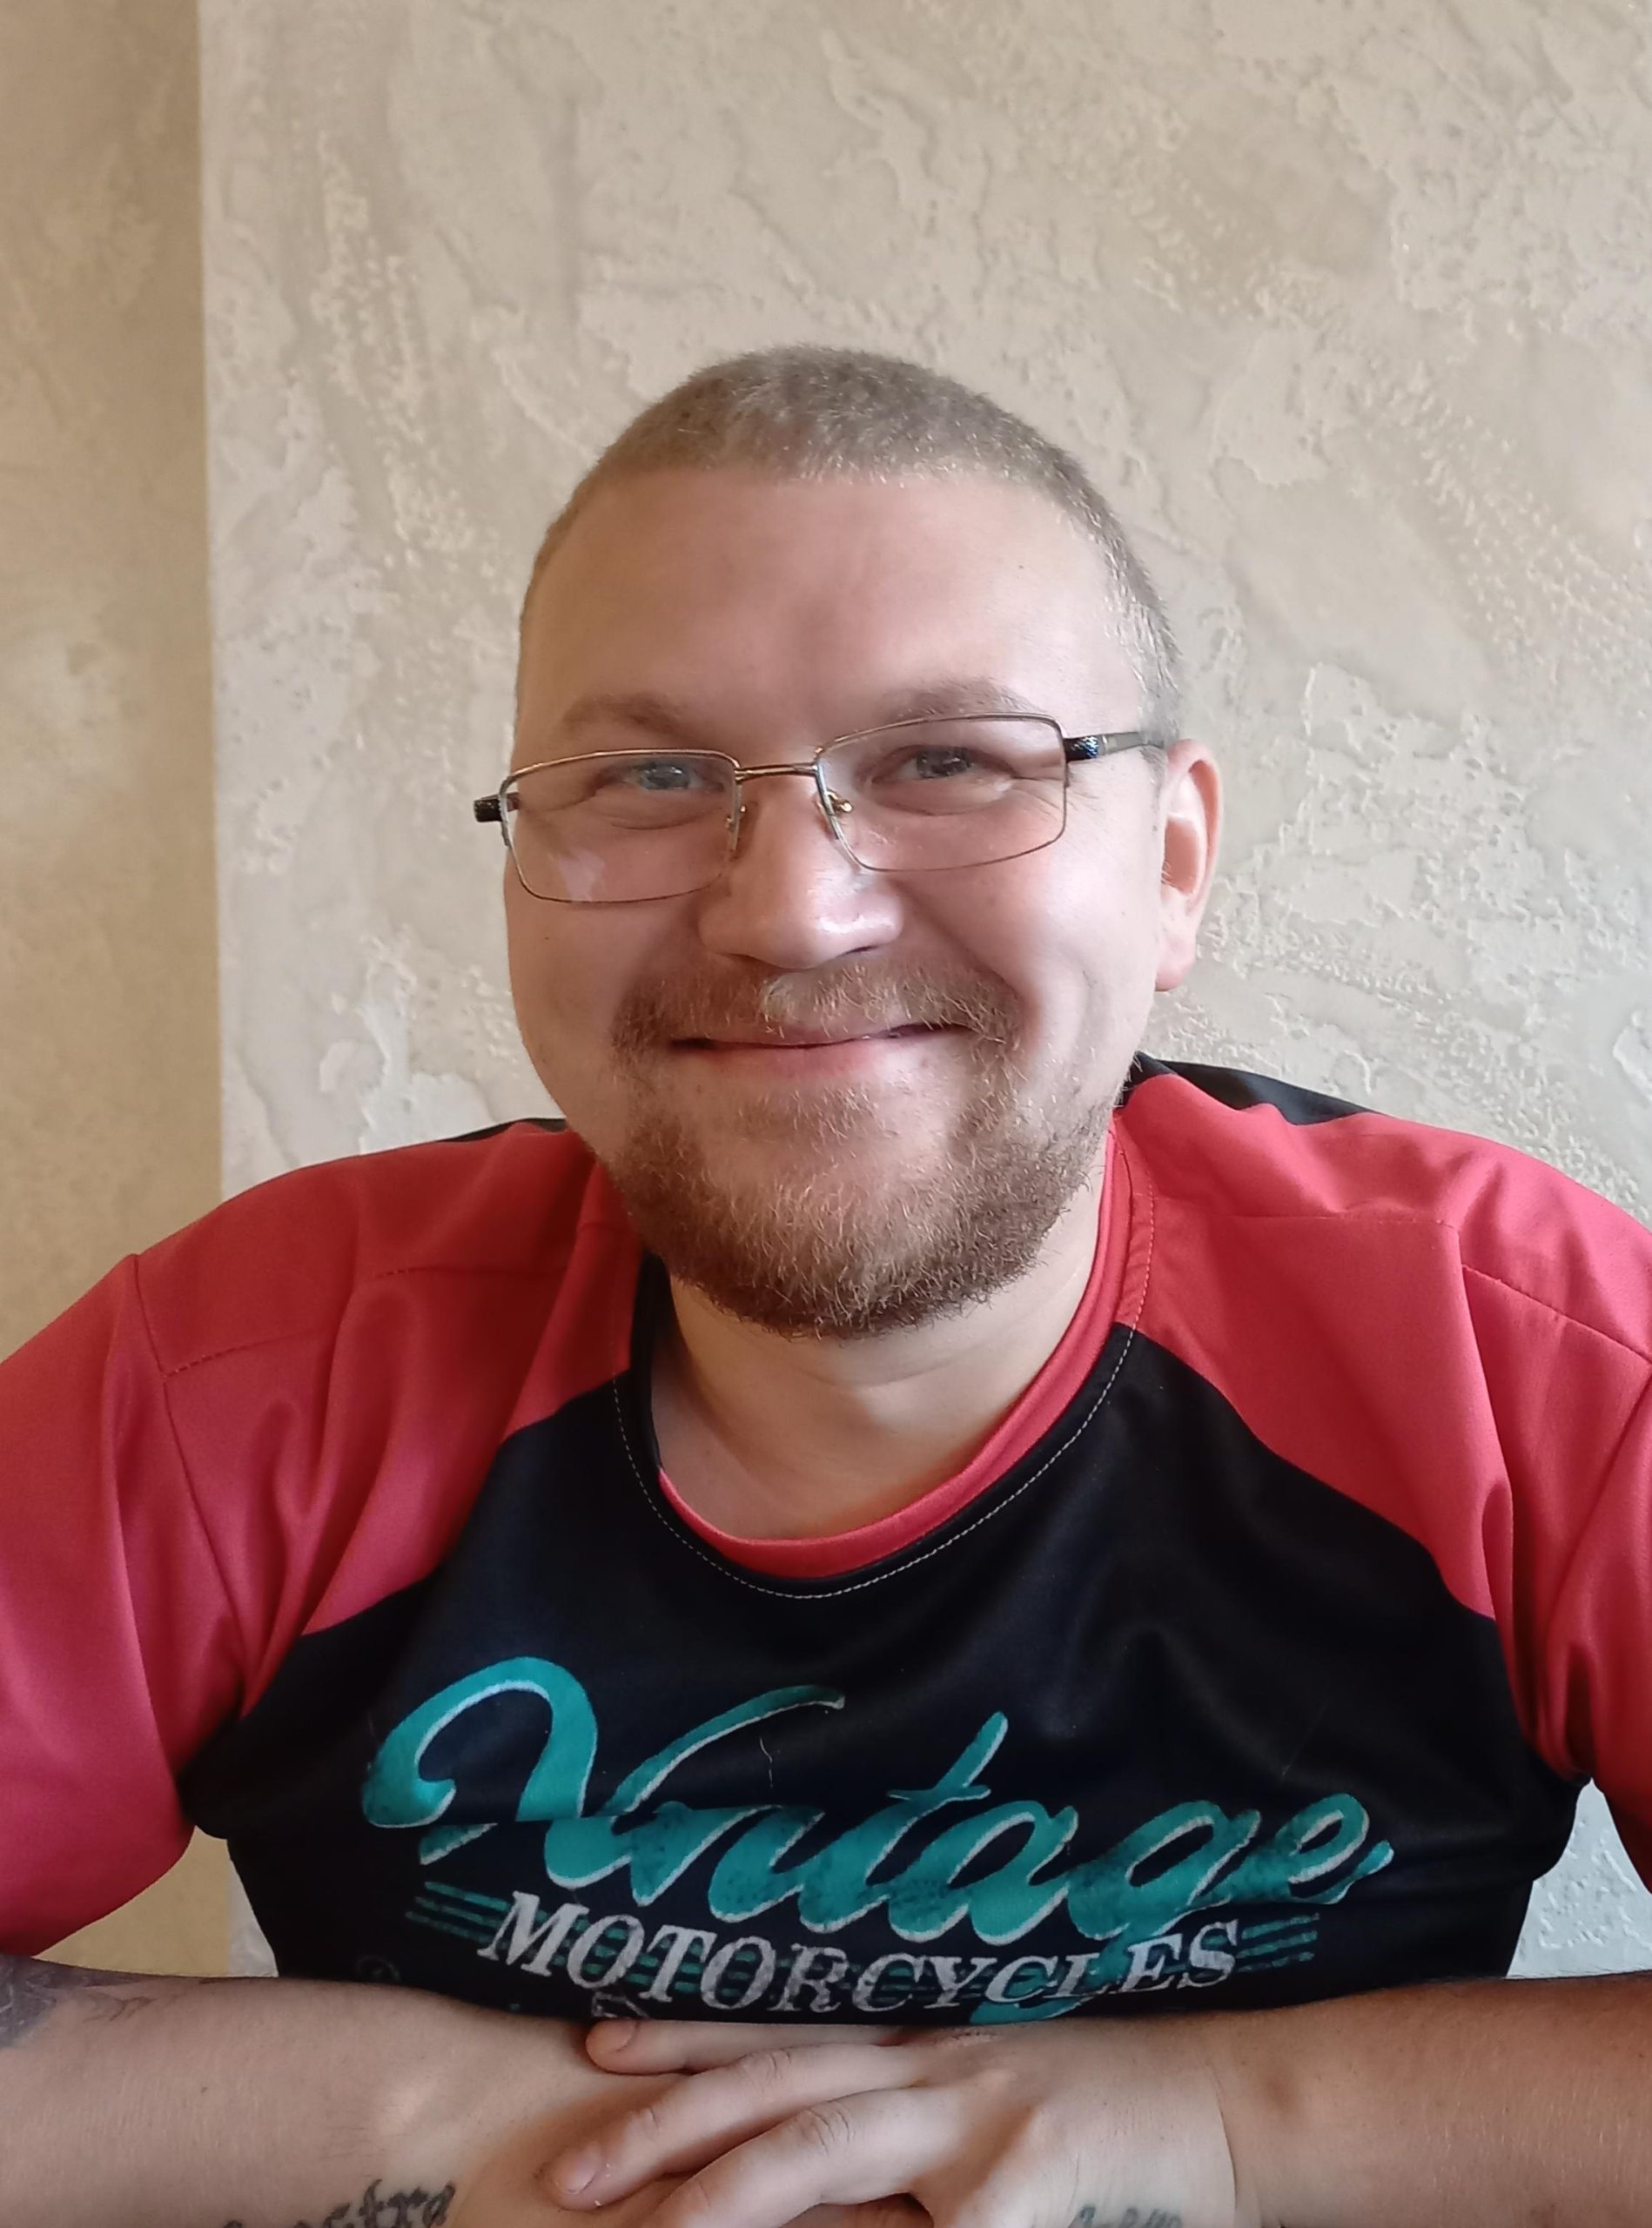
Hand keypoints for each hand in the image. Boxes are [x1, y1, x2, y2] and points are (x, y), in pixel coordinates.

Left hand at [541, 2018, 1245, 2227]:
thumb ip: (896, 2147)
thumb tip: (790, 2182)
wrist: (1233, 2109)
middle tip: (567, 2170)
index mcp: (916, 2051)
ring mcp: (976, 2127)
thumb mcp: (985, 2118)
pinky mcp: (1023, 2191)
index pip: (776, 2037)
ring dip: (727, 2192)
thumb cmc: (1105, 2122)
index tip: (592, 2042)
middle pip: (774, 2089)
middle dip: (664, 2127)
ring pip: (826, 2146)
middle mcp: (931, 2071)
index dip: (682, 2038)